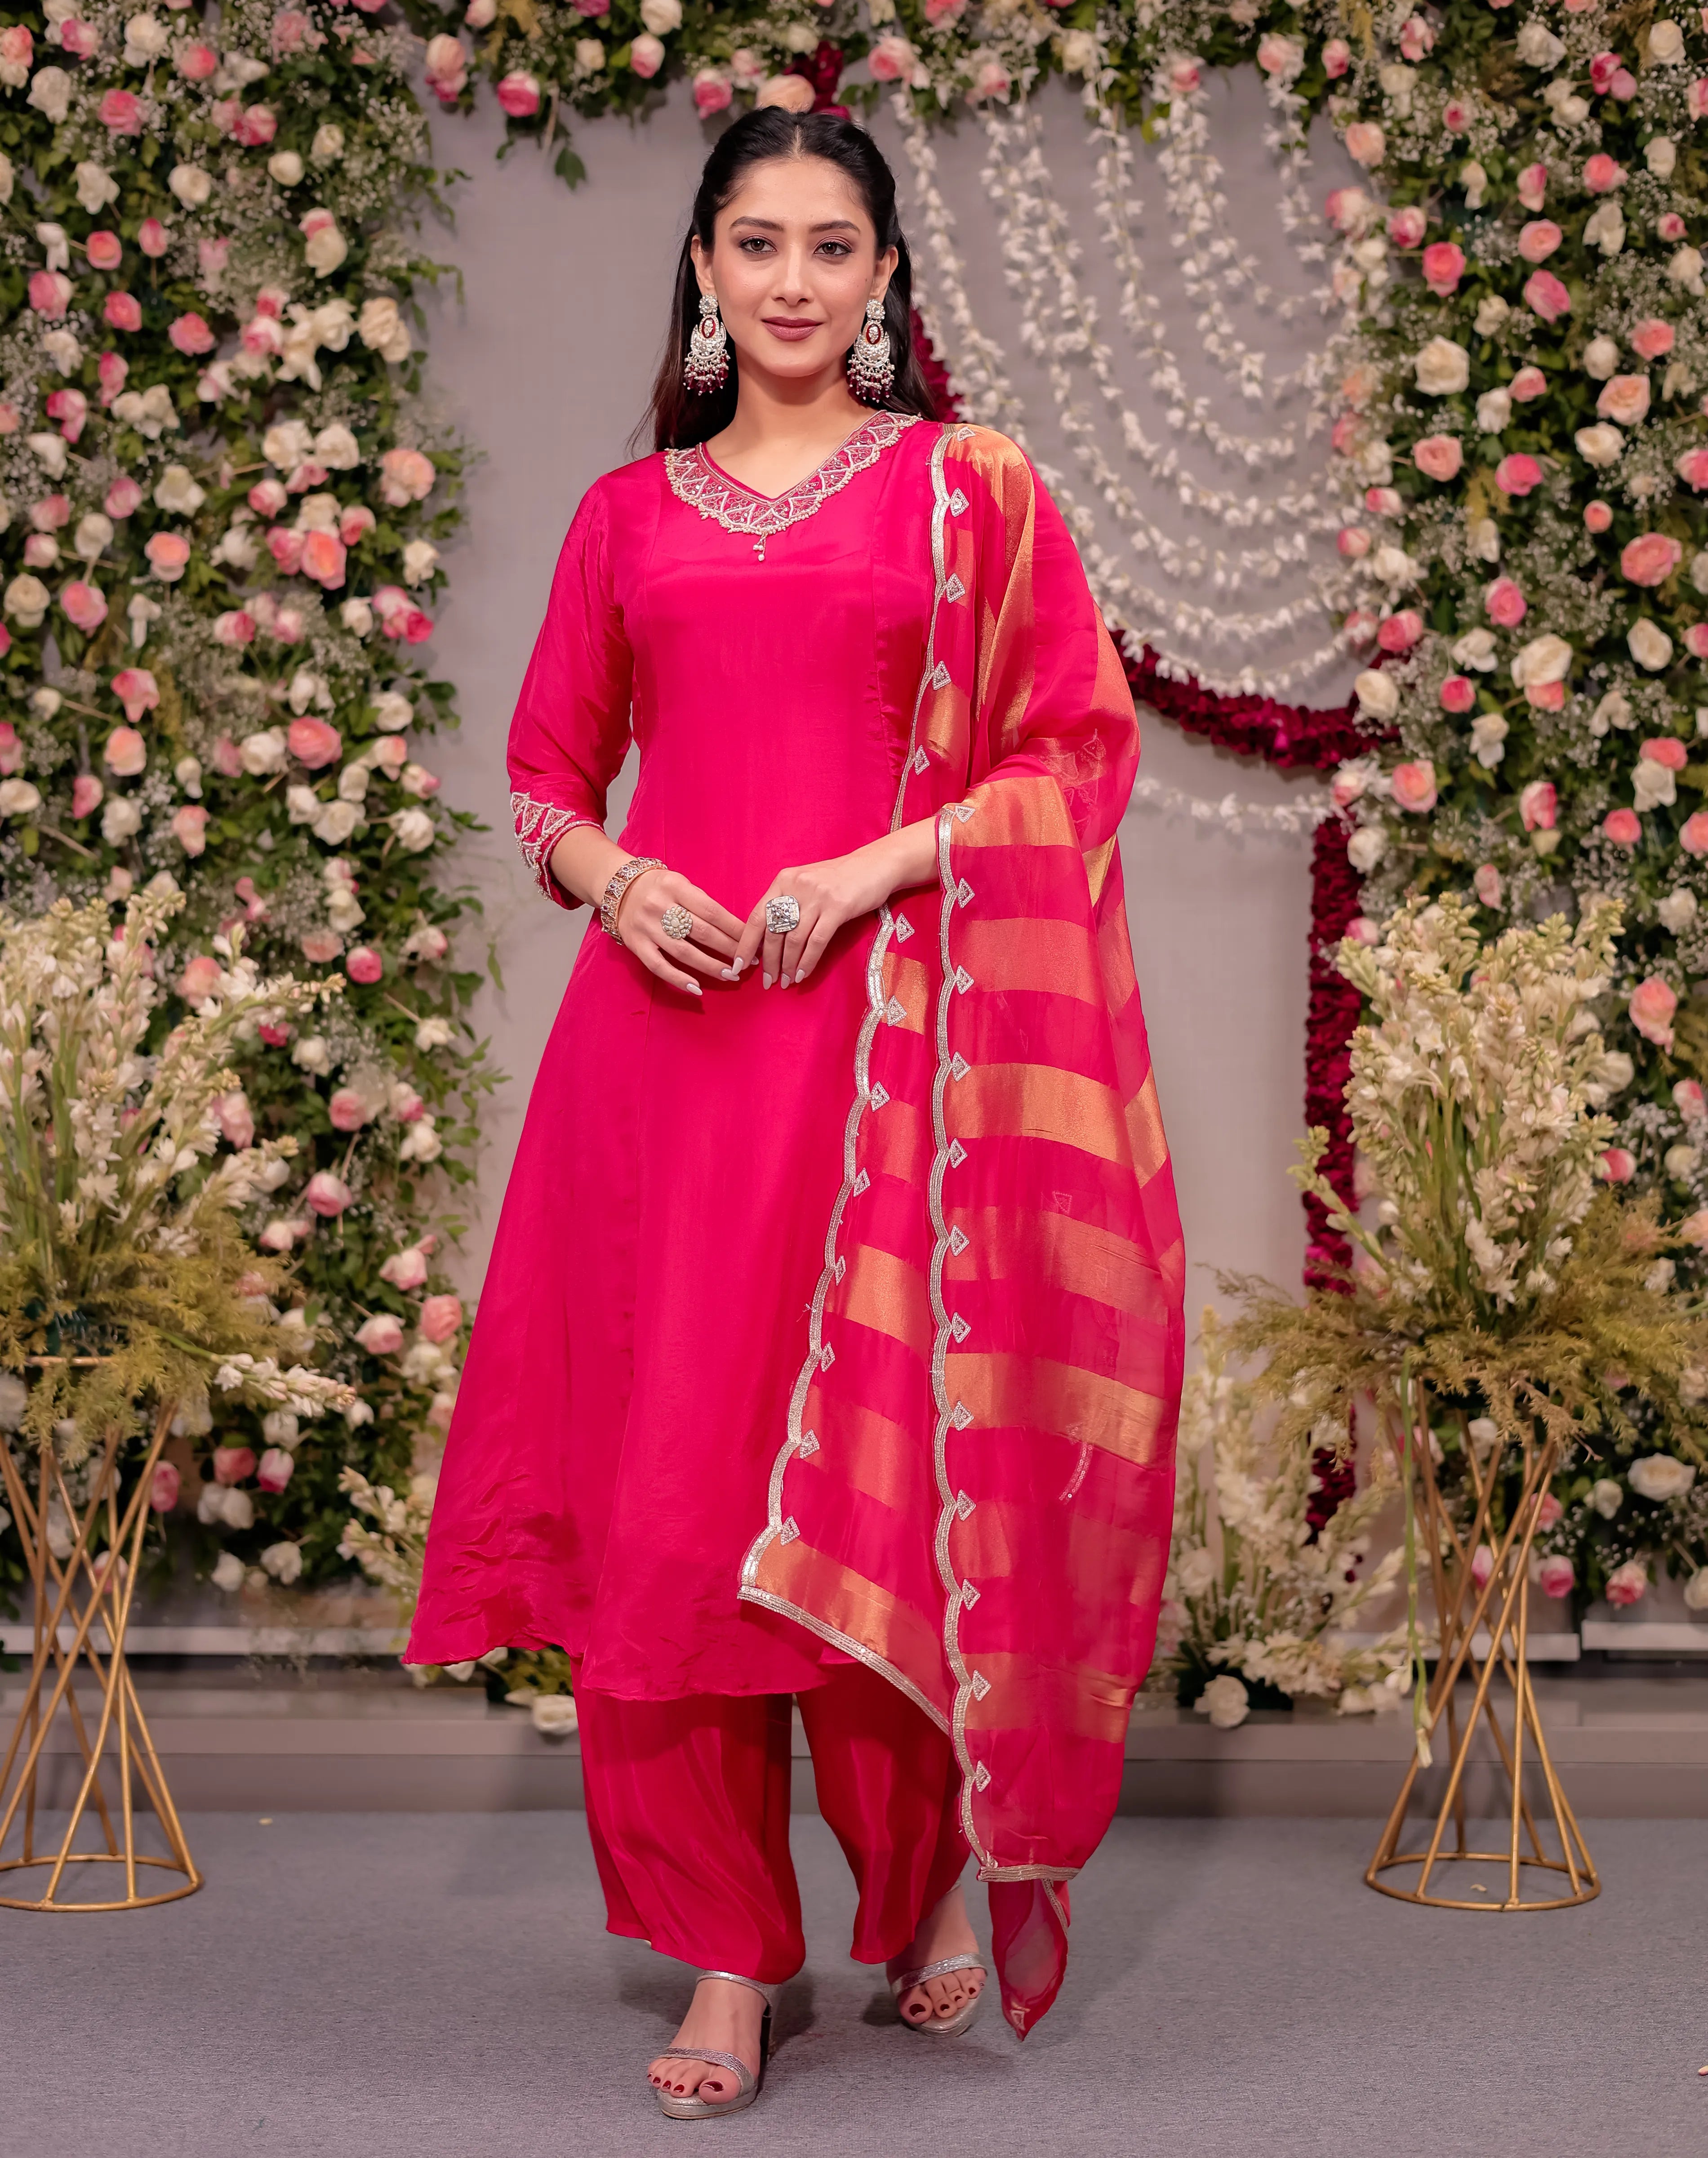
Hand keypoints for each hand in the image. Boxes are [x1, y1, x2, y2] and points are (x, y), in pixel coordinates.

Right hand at [616, 868, 744, 996]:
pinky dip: (678, 979)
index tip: (752, 942)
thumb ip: (701, 903)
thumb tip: (734, 930)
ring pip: (684, 952)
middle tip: (747, 962)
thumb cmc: (659, 887)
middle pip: (702, 932)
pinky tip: (697, 988)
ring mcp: (647, 927)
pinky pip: (659, 966)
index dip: (735, 929)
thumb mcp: (680, 883)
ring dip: (711, 966)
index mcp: (676, 886)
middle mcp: (660, 906)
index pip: (713, 912)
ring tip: (731, 975)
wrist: (619, 888)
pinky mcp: (637, 944)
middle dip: (729, 949)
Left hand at [735, 824, 933, 986]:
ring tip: (786, 982)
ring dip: (788, 965)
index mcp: (783, 880)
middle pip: (773, 932)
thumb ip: (787, 904)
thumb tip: (768, 940)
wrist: (876, 865)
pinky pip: (816, 942)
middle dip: (768, 961)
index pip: (756, 917)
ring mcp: (817, 896)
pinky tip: (802, 975)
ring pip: (794, 939)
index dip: (745, 944)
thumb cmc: (840, 879)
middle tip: (768, 982)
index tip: (738, 966)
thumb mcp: (807, 884)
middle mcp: (796, 886)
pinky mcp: (838, 907)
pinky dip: (807, 962)